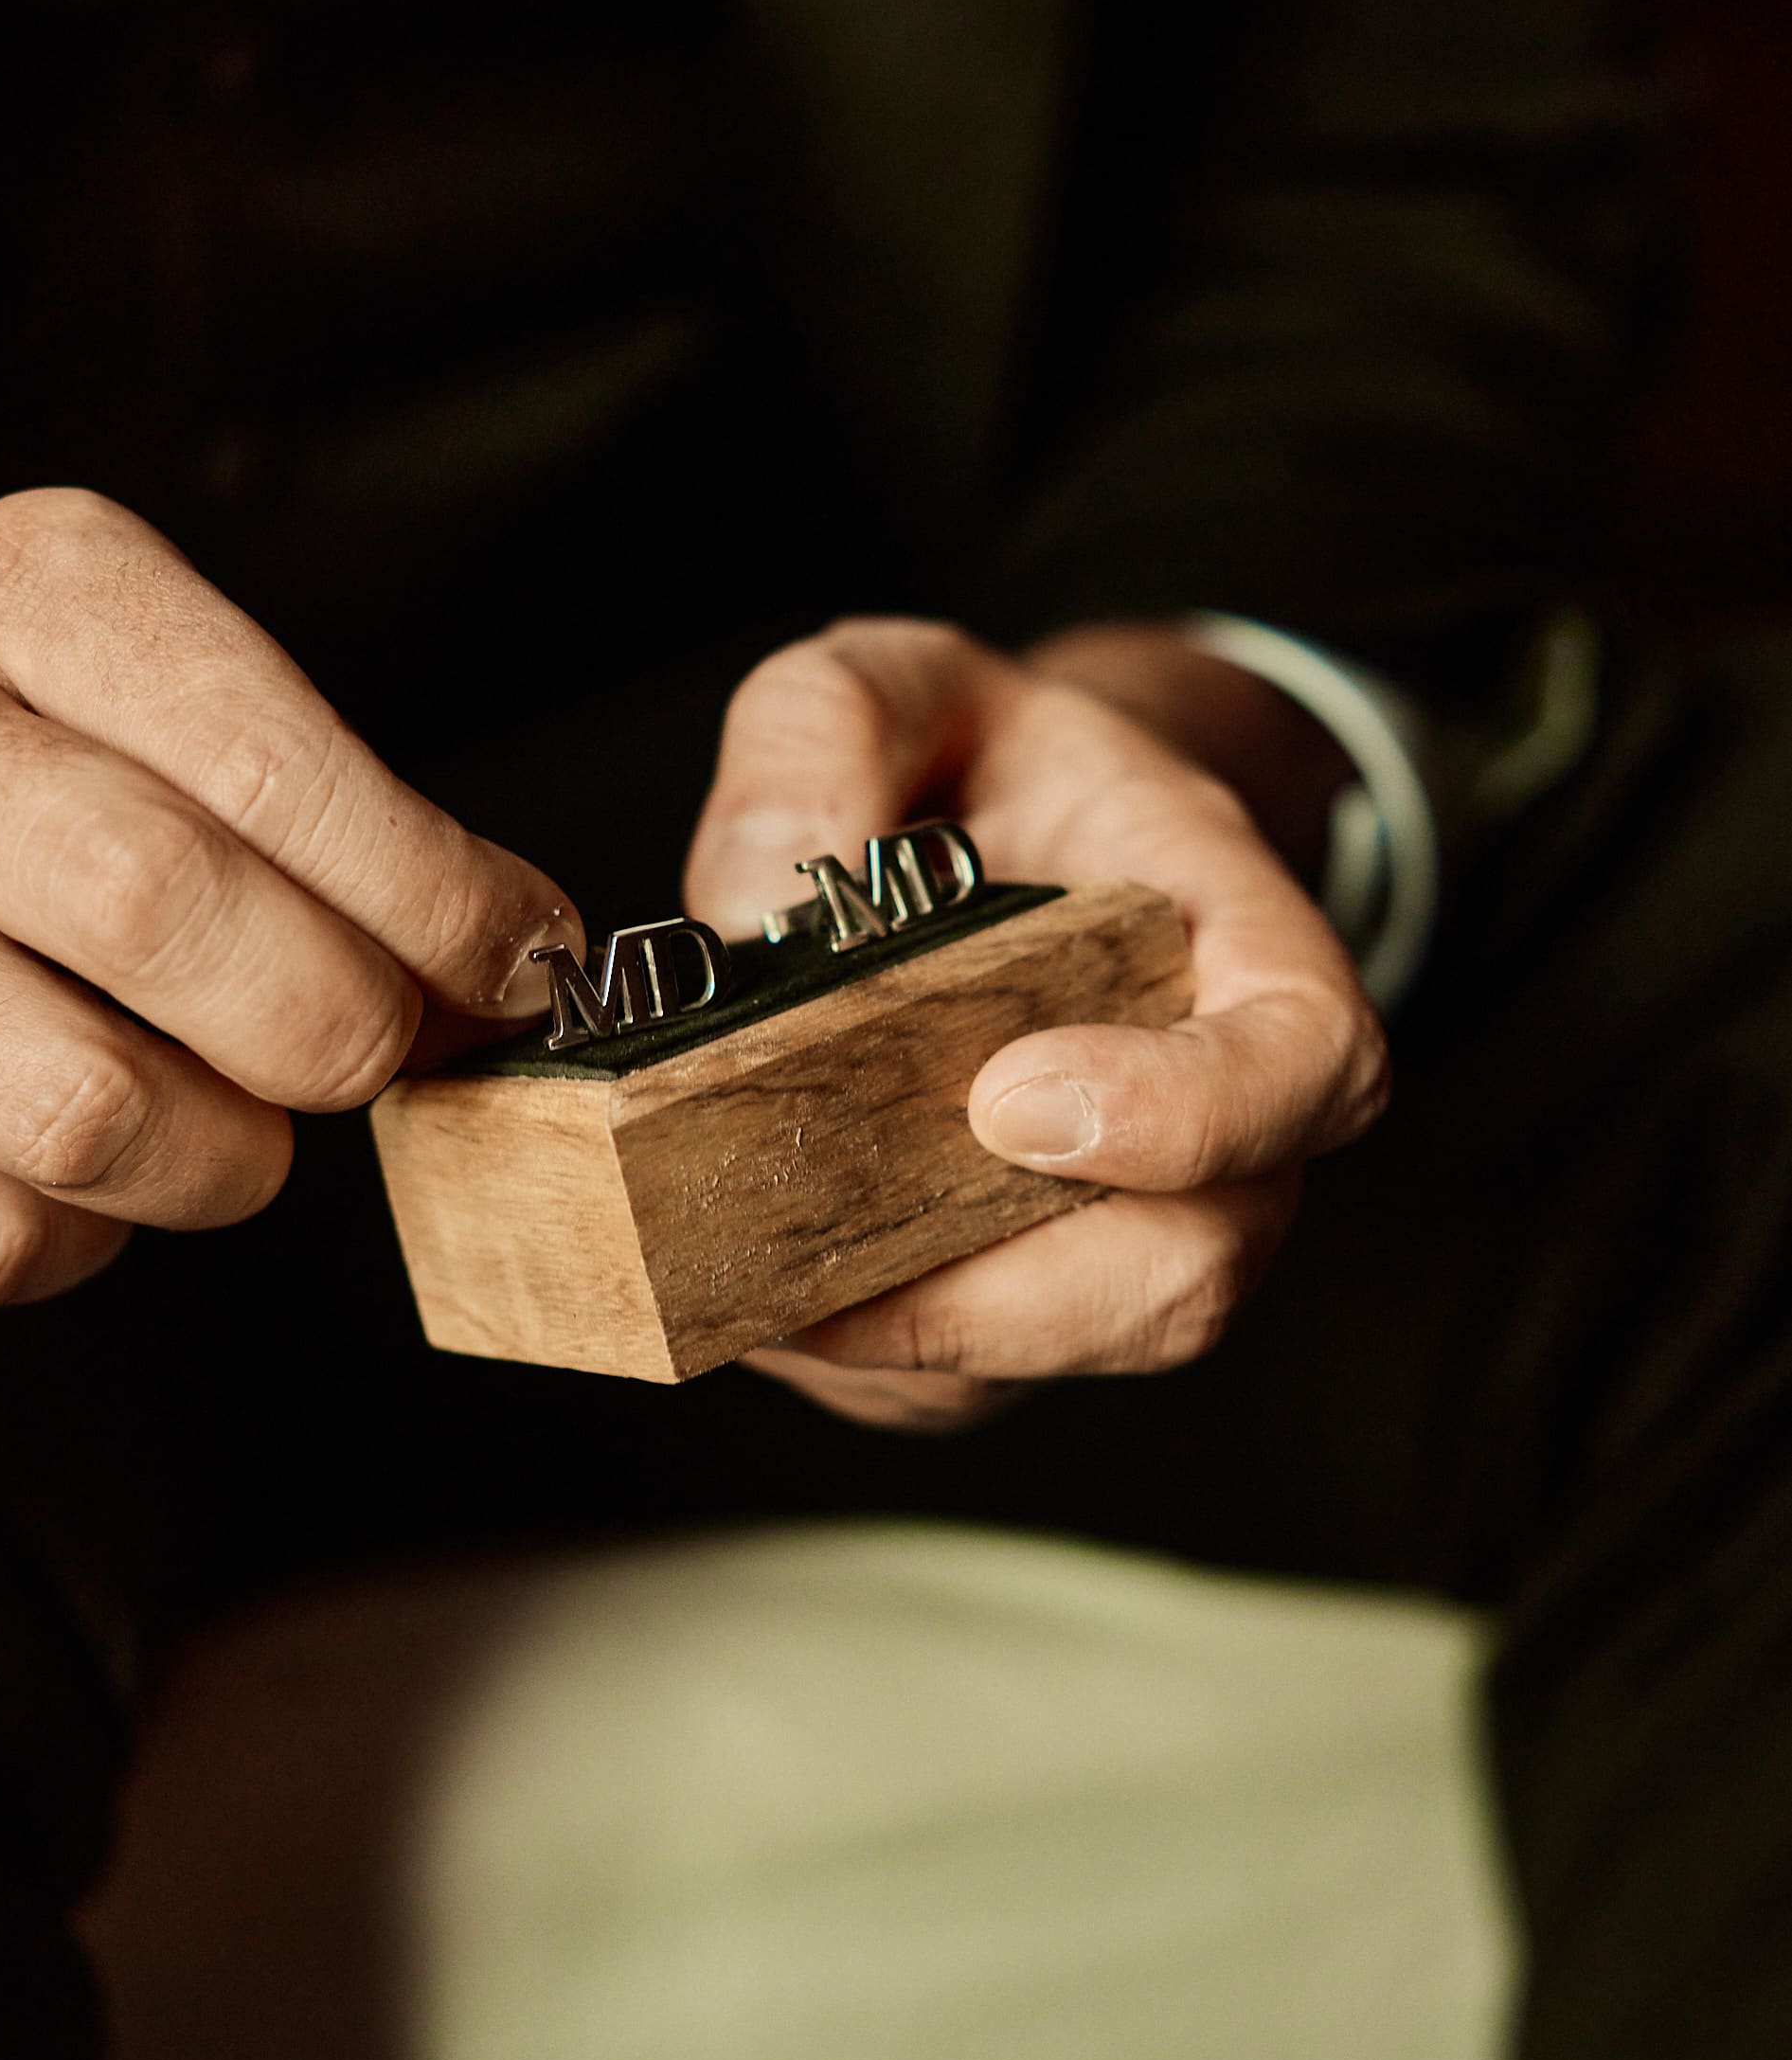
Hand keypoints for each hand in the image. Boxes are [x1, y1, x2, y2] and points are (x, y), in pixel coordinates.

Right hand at [0, 489, 579, 1306]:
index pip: (267, 761)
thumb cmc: (39, 754)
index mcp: (33, 597)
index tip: (514, 961)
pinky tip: (94, 1168)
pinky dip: (83, 1237)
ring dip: (221, 1157)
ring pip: (81, 1106)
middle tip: (371, 1045)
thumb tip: (507, 961)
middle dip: (333, 1020)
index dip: (429, 895)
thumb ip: (328, 809)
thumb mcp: (170, 694)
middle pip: (163, 909)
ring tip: (234, 1120)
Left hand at [685, 617, 1388, 1430]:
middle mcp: (1223, 1121)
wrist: (1004, 843)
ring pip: (1068, 1350)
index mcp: (1245, 949)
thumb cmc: (983, 765)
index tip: (1012, 1102)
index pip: (1307, 1064)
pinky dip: (864, 1358)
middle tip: (832, 1252)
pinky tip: (753, 1290)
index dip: (1190, 1116)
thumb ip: (826, 726)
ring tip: (758, 1276)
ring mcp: (1136, 1223)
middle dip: (1019, 1294)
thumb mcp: (898, 679)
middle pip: (1196, 1269)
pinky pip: (970, 1380)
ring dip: (915, 1338)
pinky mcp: (1029, 1297)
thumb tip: (756, 900)